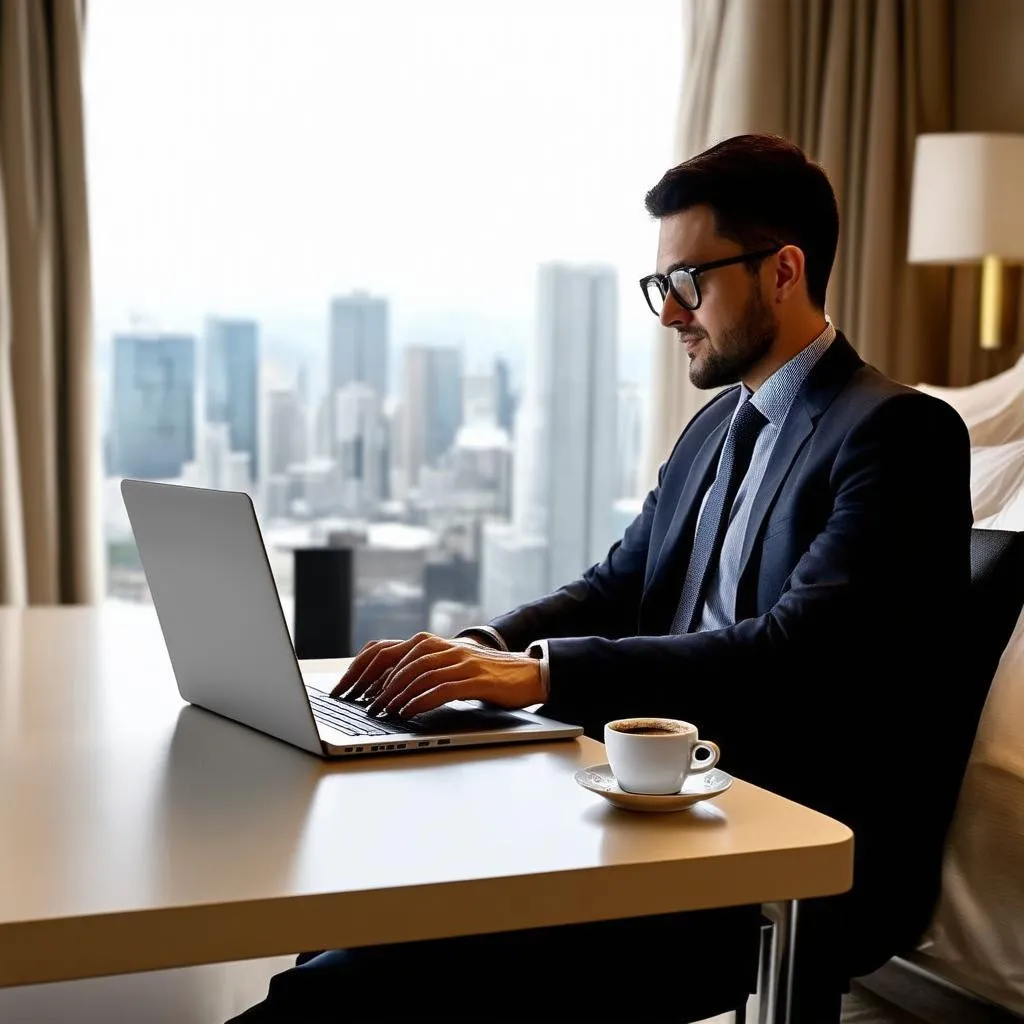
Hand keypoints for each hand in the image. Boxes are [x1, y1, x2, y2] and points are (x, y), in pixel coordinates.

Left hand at [331, 632, 544, 717]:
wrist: (529, 673)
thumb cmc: (486, 676)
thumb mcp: (451, 667)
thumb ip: (424, 671)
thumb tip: (386, 689)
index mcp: (433, 644)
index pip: (386, 650)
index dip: (361, 669)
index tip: (344, 690)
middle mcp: (444, 647)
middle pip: (398, 660)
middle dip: (374, 683)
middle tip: (360, 705)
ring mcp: (461, 660)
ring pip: (418, 673)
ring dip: (395, 694)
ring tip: (381, 711)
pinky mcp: (476, 677)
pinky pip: (442, 687)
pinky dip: (421, 700)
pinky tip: (409, 711)